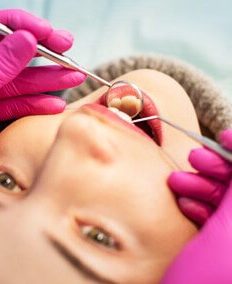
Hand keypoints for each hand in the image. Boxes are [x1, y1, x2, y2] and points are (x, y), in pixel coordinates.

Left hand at [0, 9, 84, 212]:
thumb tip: (26, 40)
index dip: (23, 28)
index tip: (49, 34)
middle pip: (9, 54)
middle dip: (42, 54)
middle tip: (68, 52)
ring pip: (18, 82)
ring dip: (46, 80)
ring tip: (72, 76)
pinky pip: (17, 106)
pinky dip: (37, 105)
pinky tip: (54, 104)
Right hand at [162, 128, 231, 283]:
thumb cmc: (209, 281)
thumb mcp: (229, 233)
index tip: (224, 136)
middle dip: (219, 168)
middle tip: (195, 159)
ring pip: (228, 200)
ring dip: (203, 186)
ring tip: (178, 181)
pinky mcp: (225, 244)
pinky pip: (217, 216)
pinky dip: (200, 204)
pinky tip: (184, 200)